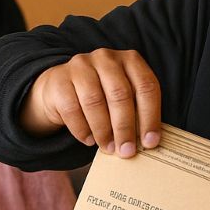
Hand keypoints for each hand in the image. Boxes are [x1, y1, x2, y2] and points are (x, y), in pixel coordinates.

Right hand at [21, 48, 161, 157]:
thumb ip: (136, 112)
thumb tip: (146, 142)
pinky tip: (89, 140)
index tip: (149, 142)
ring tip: (108, 148)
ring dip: (103, 131)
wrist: (61, 88)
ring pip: (95, 102)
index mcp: (129, 60)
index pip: (146, 86)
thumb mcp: (122, 98)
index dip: (150, 116)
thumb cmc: (101, 96)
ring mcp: (80, 66)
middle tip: (127, 151)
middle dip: (125, 127)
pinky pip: (72, 109)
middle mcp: (106, 58)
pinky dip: (82, 129)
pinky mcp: (59, 80)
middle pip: (120, 94)